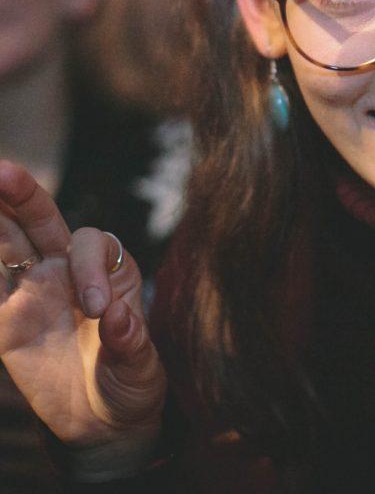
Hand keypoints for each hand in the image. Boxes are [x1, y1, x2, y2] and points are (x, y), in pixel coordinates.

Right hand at [0, 161, 165, 479]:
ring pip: (9, 241)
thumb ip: (130, 343)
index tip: (93, 311)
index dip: (89, 269)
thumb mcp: (141, 369)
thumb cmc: (130, 386)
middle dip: (25, 196)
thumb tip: (116, 318)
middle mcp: (72, 271)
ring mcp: (35, 289)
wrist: (102, 422)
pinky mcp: (7, 318)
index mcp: (113, 273)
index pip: (92, 245)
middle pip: (45, 221)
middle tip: (2, 172)